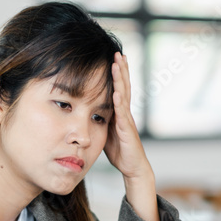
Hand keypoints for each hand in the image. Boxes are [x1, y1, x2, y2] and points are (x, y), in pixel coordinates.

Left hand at [103, 52, 149, 180]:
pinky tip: (117, 93)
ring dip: (121, 80)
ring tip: (117, 65)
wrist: (132, 168)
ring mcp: (128, 121)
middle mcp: (125, 113)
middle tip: (118, 53)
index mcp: (120, 112)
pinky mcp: (127, 131)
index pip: (119, 88)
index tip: (114, 58)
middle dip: (121, 70)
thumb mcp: (105, 131)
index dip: (117, 73)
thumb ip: (100, 118)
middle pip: (124, 86)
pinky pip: (123, 115)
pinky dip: (120, 103)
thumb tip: (87, 109)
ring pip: (124, 96)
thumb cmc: (120, 150)